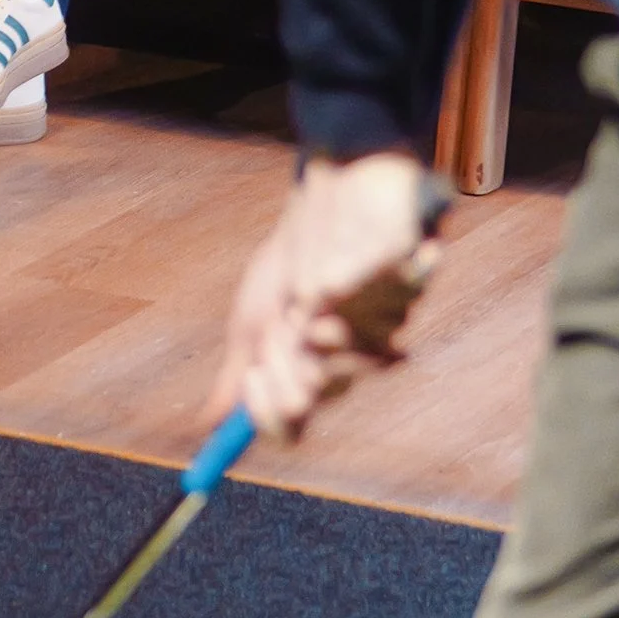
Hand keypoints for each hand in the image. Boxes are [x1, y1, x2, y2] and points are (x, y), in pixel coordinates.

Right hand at [207, 154, 442, 442]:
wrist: (330, 192)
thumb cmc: (294, 258)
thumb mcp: (253, 318)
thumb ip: (236, 372)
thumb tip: (206, 426)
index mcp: (310, 373)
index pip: (290, 425)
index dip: (268, 414)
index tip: (248, 380)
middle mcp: (350, 362)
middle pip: (317, 395)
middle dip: (286, 355)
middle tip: (280, 327)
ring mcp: (384, 329)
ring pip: (344, 354)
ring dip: (313, 318)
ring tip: (306, 288)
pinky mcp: (412, 288)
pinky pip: (380, 310)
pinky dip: (346, 292)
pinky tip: (333, 279)